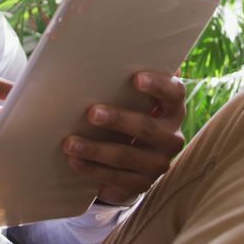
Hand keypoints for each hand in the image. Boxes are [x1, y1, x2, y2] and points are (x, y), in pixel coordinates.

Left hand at [62, 71, 186, 205]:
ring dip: (96, 150)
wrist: (134, 160)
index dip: (158, 86)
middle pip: (147, 128)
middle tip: (91, 113)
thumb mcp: (132, 102)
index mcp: (173, 110)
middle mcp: (171, 138)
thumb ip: (123, 86)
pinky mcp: (142, 184)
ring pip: (126, 157)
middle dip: (118, 120)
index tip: (136, 78)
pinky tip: (74, 161)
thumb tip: (91, 58)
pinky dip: (92, 170)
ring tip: (69, 143)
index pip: (174, 94)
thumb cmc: (129, 115)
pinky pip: (116, 178)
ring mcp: (158, 164)